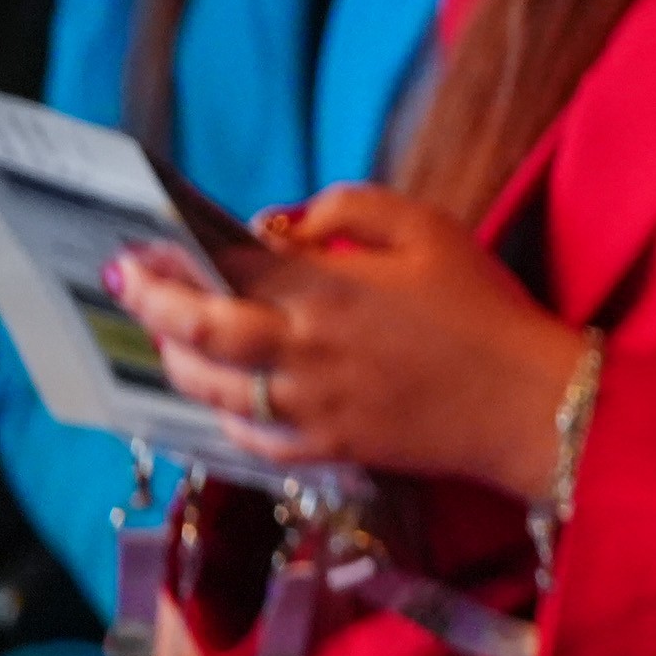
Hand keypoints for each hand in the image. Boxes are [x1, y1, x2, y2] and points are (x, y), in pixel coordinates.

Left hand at [114, 183, 581, 493]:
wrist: (529, 402)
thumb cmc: (484, 308)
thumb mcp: (431, 228)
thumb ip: (351, 207)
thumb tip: (282, 224)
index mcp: (329, 288)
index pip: (225, 269)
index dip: (172, 256)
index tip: (137, 247)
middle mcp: (305, 349)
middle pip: (198, 332)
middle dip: (151, 307)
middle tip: (126, 287)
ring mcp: (311, 406)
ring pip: (212, 390)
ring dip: (176, 362)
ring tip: (168, 339)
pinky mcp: (328, 448)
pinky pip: (251, 438)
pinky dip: (224, 416)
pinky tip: (225, 397)